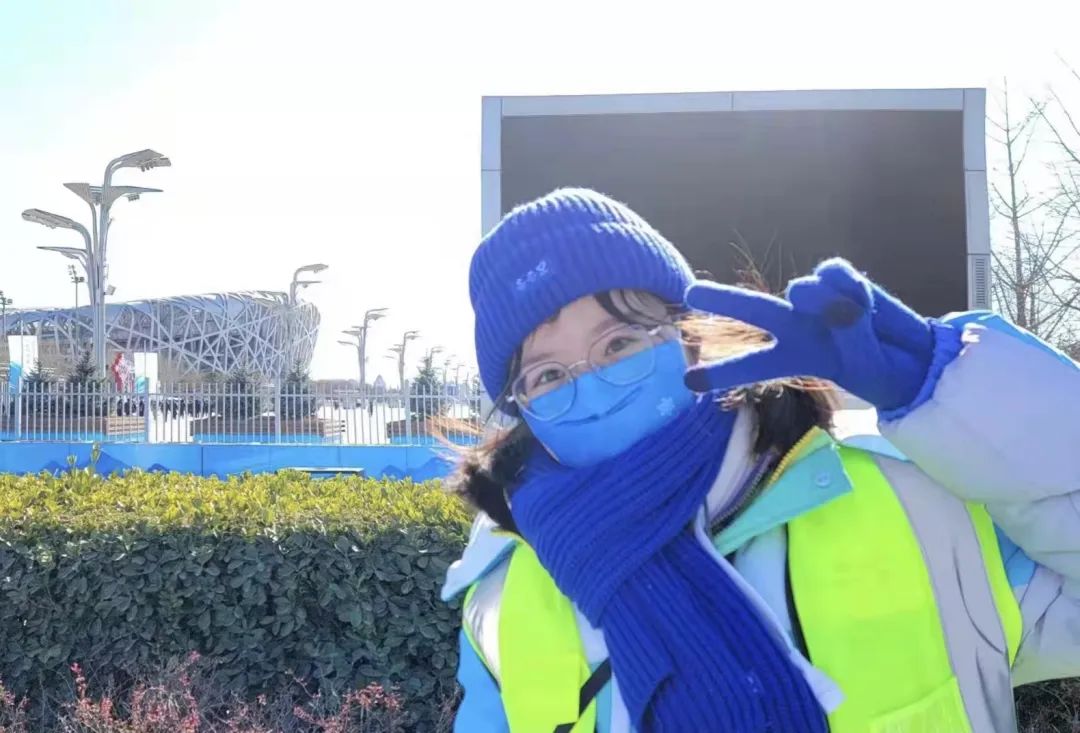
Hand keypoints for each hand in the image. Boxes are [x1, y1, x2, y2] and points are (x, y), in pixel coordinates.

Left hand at [684, 258, 934, 411]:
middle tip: (692, 292)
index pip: (753, 365)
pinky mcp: (841, 278)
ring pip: (804, 291)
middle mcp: (798, 326)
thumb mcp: (860, 365)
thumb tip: (813, 286)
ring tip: (857, 321)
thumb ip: (840, 328)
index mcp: (794, 358)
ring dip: (826, 305)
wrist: (919, 357)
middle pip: (755, 310)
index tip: (689, 381)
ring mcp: (818, 299)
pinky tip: (864, 299)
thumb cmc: (882, 369)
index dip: (722, 374)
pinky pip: (835, 274)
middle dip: (724, 300)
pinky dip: (849, 286)